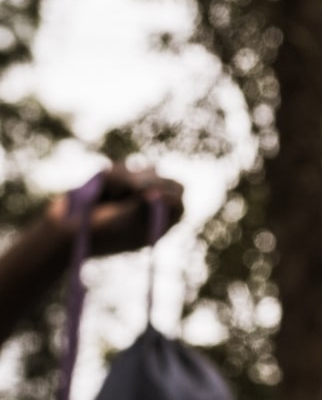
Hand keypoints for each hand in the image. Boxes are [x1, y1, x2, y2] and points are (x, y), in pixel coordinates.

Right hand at [47, 163, 183, 256]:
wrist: (65, 230)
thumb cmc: (98, 233)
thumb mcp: (123, 223)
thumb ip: (142, 207)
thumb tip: (157, 194)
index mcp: (159, 222)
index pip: (177, 202)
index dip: (168, 195)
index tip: (151, 193)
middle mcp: (152, 207)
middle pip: (166, 182)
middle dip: (147, 182)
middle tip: (130, 190)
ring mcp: (135, 191)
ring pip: (144, 170)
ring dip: (124, 181)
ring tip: (109, 197)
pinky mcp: (118, 179)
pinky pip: (123, 167)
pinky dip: (111, 178)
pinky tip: (100, 191)